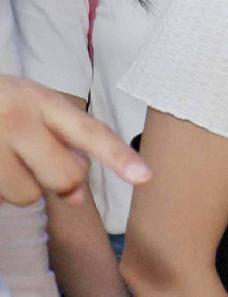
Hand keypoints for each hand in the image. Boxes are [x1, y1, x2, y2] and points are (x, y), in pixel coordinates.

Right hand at [0, 78, 136, 208]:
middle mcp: (14, 117)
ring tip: (5, 158)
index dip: (117, 155)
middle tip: (38, 161)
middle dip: (60, 181)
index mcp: (39, 100)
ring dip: (20, 186)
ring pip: (26, 196)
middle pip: (63, 177)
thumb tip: (77, 197)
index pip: (87, 131)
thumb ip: (65, 143)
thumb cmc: (2, 105)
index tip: (144, 177)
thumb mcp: (35, 107)